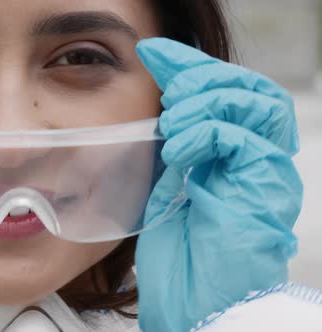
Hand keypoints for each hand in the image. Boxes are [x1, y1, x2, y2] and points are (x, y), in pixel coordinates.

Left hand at [134, 38, 301, 331]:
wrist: (195, 302)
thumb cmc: (181, 252)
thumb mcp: (168, 183)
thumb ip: (173, 143)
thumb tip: (159, 103)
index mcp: (234, 155)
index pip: (223, 92)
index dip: (190, 65)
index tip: (153, 52)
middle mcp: (257, 159)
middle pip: (248, 88)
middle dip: (202, 76)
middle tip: (168, 88)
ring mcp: (266, 173)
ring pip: (256, 102)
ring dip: (206, 102)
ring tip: (172, 125)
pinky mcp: (265, 188)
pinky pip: (242, 137)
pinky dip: (206, 132)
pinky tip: (180, 150)